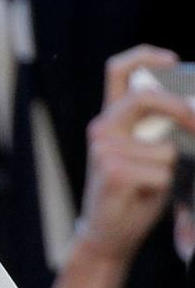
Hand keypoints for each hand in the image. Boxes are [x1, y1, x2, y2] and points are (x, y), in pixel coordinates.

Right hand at [75, 45, 193, 261]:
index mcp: (112, 118)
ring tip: (150, 182)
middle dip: (179, 108)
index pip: (119, 71)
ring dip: (171, 167)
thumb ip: (163, 127)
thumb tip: (193, 113)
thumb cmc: (137, 189)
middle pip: (144, 97)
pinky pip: (162, 170)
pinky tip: (141, 194)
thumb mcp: (151, 151)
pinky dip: (164, 186)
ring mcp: (104, 149)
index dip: (145, 57)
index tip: (172, 61)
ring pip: (165, 147)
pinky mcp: (112, 171)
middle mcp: (102, 128)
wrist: (108, 230)